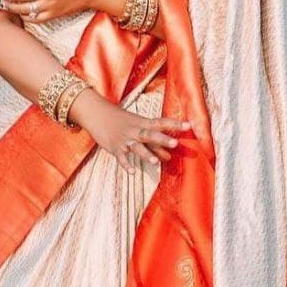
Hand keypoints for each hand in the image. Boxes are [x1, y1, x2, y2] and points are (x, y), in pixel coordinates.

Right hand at [69, 89, 192, 171]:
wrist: (97, 114)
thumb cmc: (121, 121)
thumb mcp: (137, 128)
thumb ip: (153, 144)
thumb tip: (169, 156)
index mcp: (142, 123)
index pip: (161, 122)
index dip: (174, 124)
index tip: (189, 125)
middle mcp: (135, 130)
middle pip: (150, 134)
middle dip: (162, 139)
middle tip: (175, 143)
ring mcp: (124, 139)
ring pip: (136, 147)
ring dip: (146, 154)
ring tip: (156, 162)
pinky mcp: (114, 148)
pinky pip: (121, 157)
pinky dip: (126, 164)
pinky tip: (133, 172)